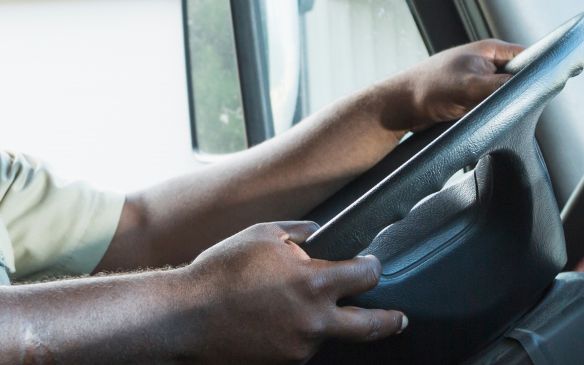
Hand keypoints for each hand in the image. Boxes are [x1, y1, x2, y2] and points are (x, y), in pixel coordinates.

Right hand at [177, 222, 406, 362]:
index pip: (365, 277)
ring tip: (291, 305)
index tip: (372, 265)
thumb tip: (319, 232)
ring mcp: (300, 346)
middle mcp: (314, 321)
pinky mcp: (284, 362)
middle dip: (390, 321)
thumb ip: (299, 233)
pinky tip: (275, 319)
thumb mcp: (262, 235)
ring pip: (329, 334)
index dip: (372, 268)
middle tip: (399, 318)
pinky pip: (302, 345)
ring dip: (323, 321)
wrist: (185, 316)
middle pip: (371, 326)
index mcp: (314, 283)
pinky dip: (298, 333)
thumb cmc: (221, 272)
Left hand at [375, 39, 525, 131]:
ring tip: (491, 109)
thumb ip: (501, 87)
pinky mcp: (470, 95)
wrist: (400, 107)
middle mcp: (485, 62)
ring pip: (503, 92)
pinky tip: (483, 116)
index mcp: (489, 50)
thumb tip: (527, 89)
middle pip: (518, 76)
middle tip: (512, 104)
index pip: (527, 55)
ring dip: (502, 103)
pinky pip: (490, 102)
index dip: (538, 70)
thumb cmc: (428, 88)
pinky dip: (490, 110)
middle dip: (518, 91)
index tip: (541, 86)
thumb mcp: (471, 87)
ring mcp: (478, 79)